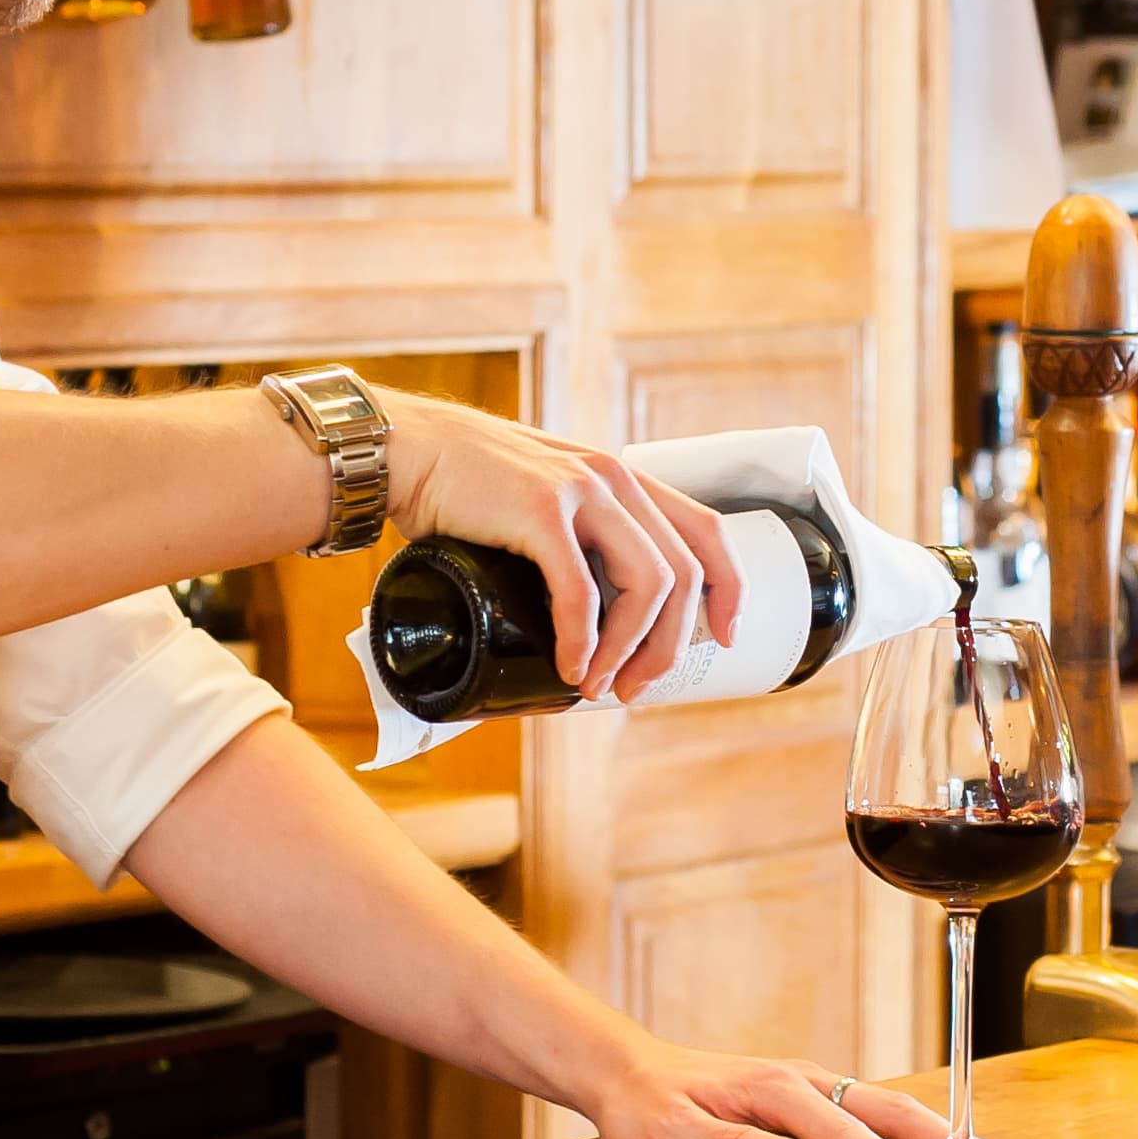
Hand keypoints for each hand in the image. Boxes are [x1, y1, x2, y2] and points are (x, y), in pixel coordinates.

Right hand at [381, 393, 745, 703]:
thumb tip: (596, 618)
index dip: (728, 589)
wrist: (409, 450)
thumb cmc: (470, 487)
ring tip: (599, 685)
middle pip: (682, 574)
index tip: (724, 636)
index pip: (707, 532)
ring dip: (628, 649)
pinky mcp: (539, 510)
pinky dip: (581, 638)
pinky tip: (570, 664)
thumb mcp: (545, 502)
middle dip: (669, 645)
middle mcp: (613, 479)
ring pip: (646, 584)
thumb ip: (580, 539)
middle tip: (635, 688)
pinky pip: (580, 590)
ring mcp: (580, 490)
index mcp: (623, 480)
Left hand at [574, 1032, 1002, 1138]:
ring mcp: (806, 1085)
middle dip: (939, 1135)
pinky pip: (865, 1109)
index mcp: (774, 1090)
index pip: (840, 1129)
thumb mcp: (672, 1135)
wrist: (629, 1073)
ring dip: (932, 1129)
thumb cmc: (648, 1109)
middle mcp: (799, 1080)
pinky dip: (905, 1126)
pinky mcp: (804, 1095)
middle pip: (884, 1106)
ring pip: (882, 1104)